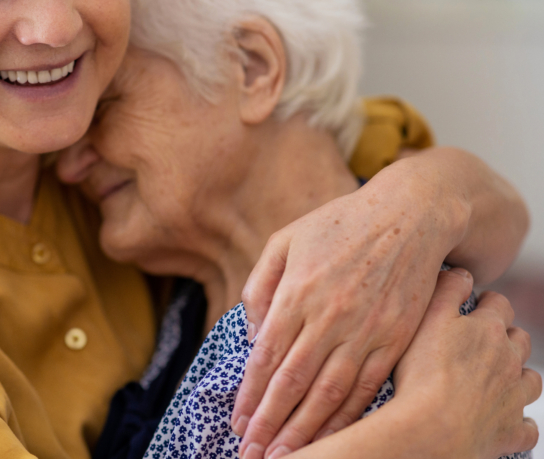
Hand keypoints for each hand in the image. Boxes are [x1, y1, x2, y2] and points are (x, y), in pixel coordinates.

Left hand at [234, 174, 464, 458]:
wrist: (410, 215)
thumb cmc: (338, 225)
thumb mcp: (284, 241)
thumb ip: (260, 286)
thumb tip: (251, 334)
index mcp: (296, 293)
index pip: (266, 357)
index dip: (250, 396)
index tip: (238, 423)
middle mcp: (328, 317)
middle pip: (293, 384)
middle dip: (270, 424)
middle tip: (252, 454)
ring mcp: (365, 331)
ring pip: (330, 394)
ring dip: (306, 431)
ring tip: (285, 456)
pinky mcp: (395, 339)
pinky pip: (368, 388)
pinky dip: (348, 418)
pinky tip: (333, 438)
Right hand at [393, 269, 540, 457]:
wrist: (432, 429)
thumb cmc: (422, 372)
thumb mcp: (426, 318)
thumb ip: (446, 289)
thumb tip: (462, 272)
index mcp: (488, 331)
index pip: (499, 305)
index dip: (488, 302)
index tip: (475, 305)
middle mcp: (509, 361)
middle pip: (520, 340)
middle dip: (507, 336)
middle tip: (482, 340)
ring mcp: (514, 397)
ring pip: (531, 380)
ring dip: (519, 376)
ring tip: (497, 377)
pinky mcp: (510, 431)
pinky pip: (526, 427)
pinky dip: (519, 420)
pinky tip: (503, 417)